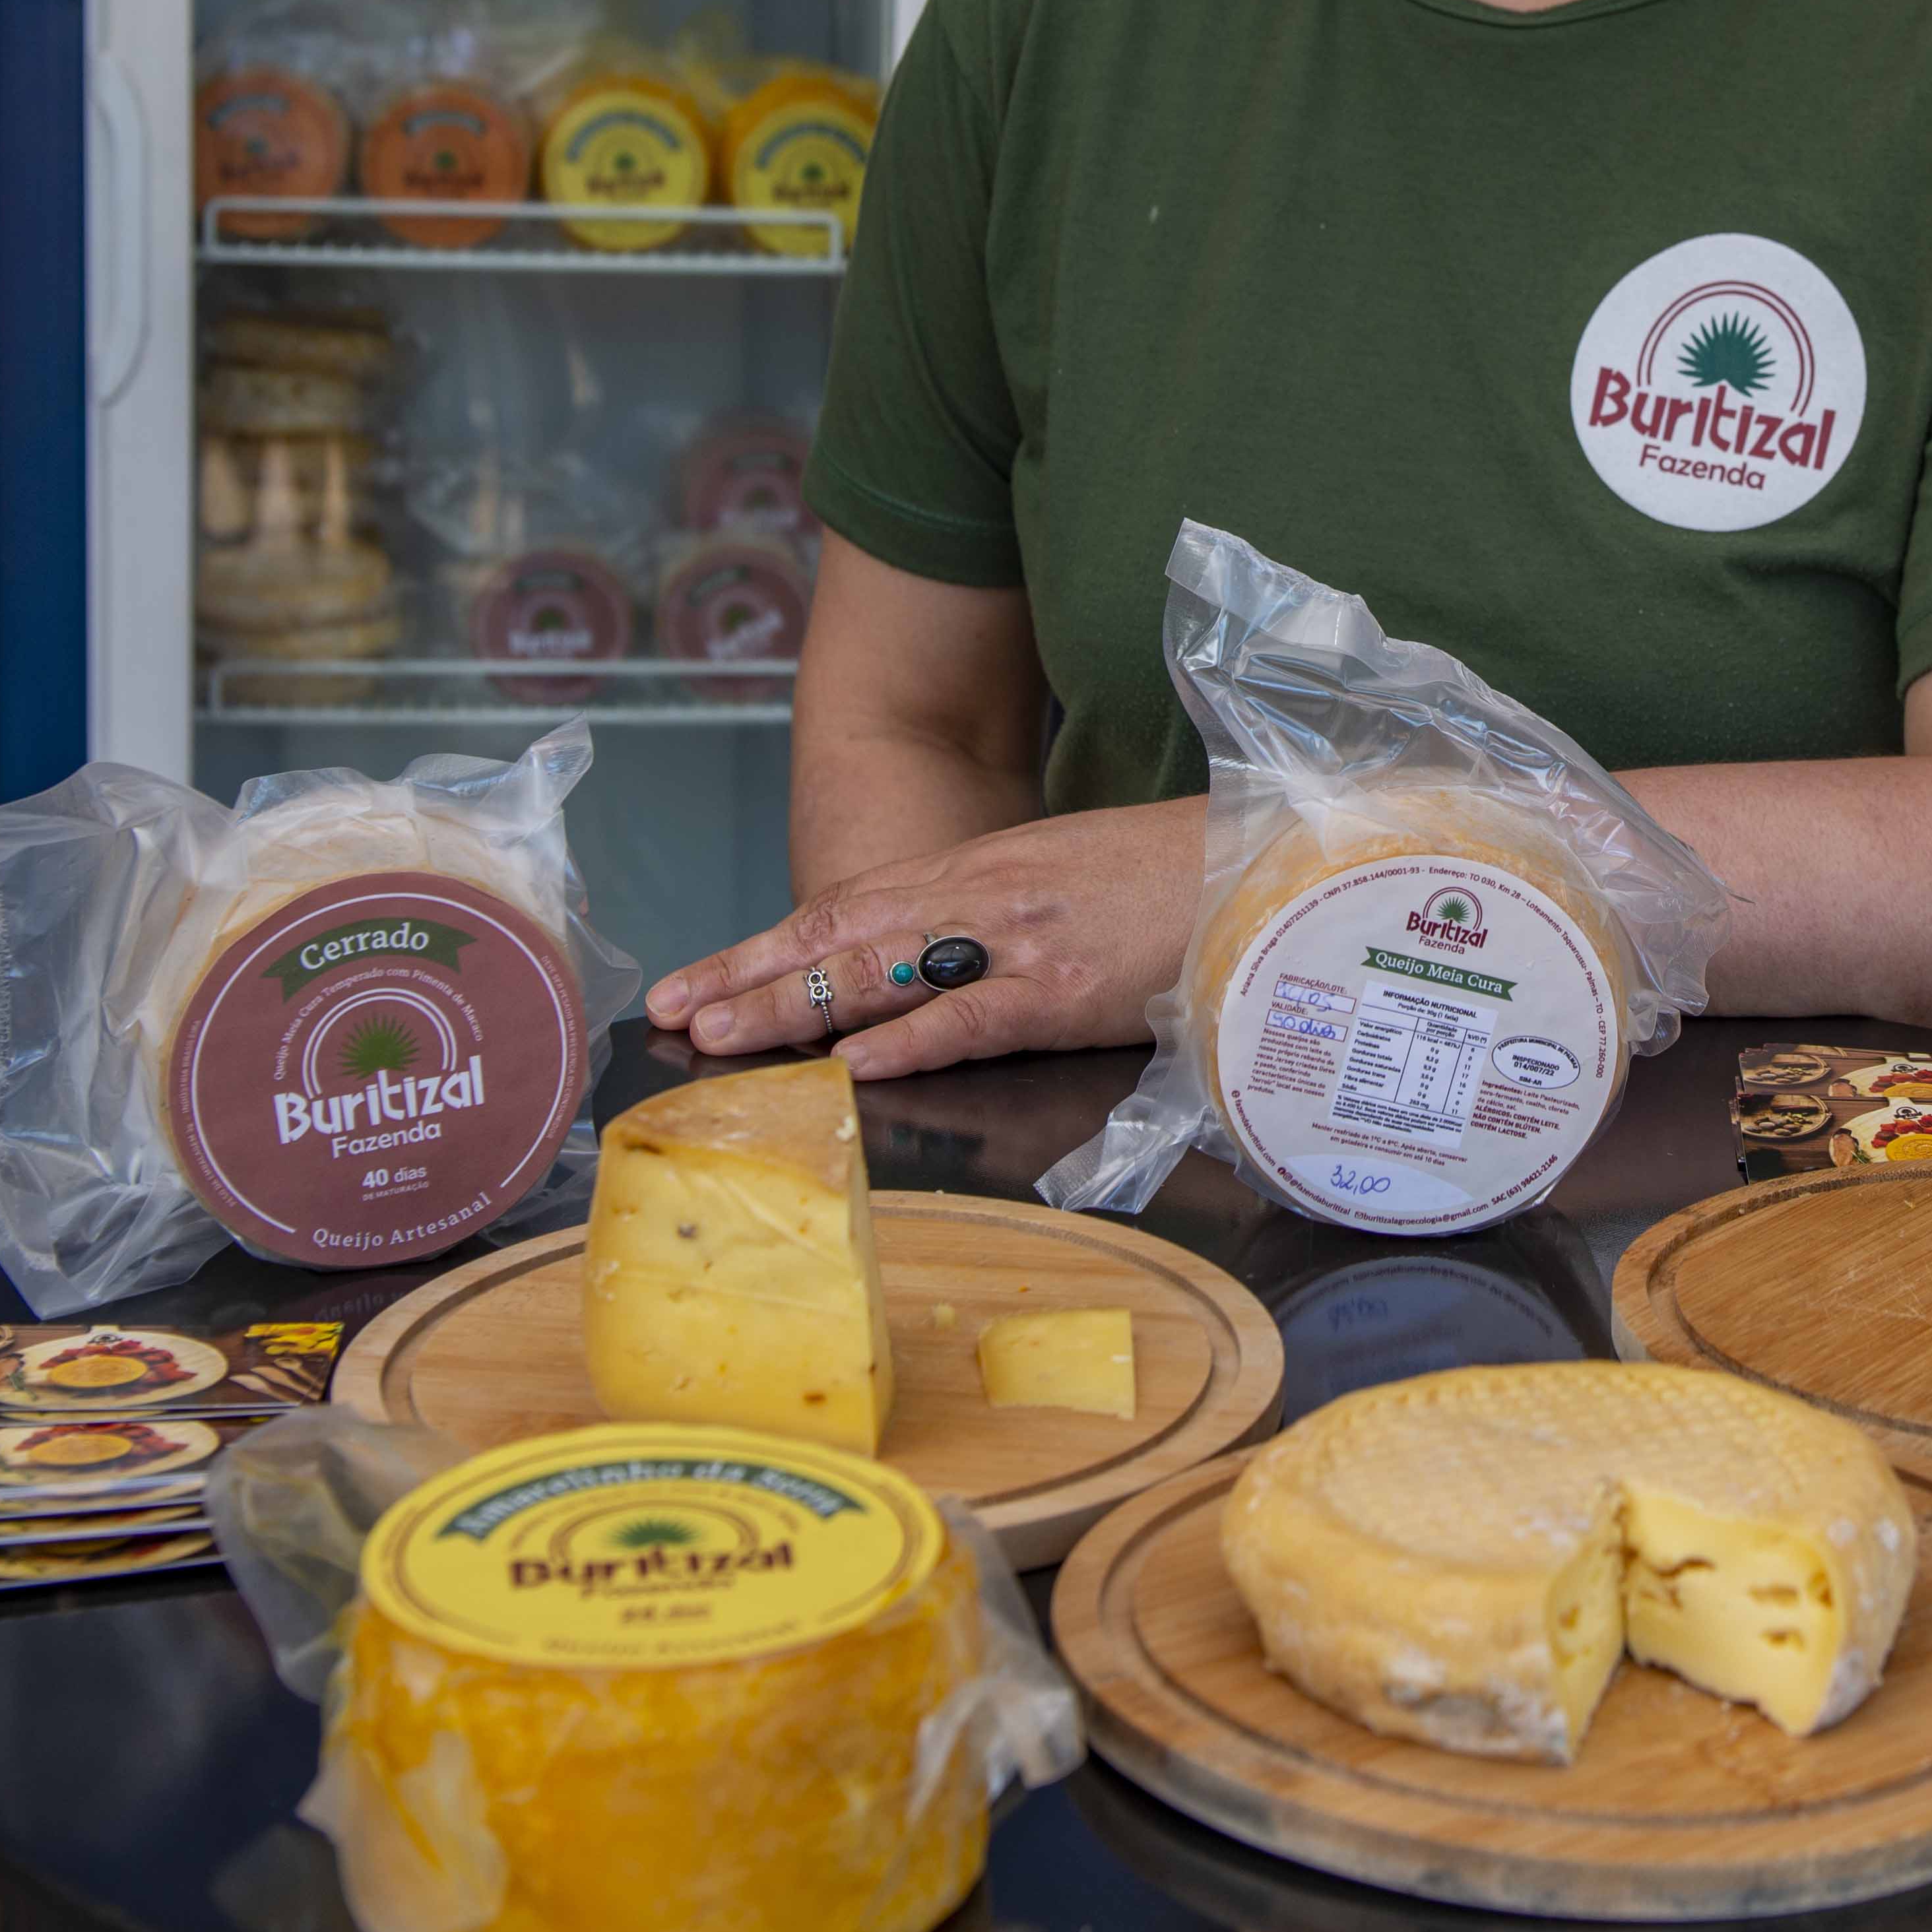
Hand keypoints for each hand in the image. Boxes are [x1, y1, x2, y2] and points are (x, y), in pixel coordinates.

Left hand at [644, 798, 1204, 1079]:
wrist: (1260, 866)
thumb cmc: (1172, 878)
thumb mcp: (1065, 879)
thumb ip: (995, 914)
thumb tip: (938, 961)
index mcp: (979, 870)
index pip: (847, 908)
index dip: (765, 944)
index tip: (696, 977)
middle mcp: (983, 898)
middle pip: (842, 937)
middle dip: (749, 976)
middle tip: (670, 1013)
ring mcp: (1019, 943)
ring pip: (883, 973)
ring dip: (794, 1006)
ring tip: (719, 1036)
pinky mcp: (1065, 992)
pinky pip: (971, 1018)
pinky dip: (908, 1041)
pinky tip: (851, 1065)